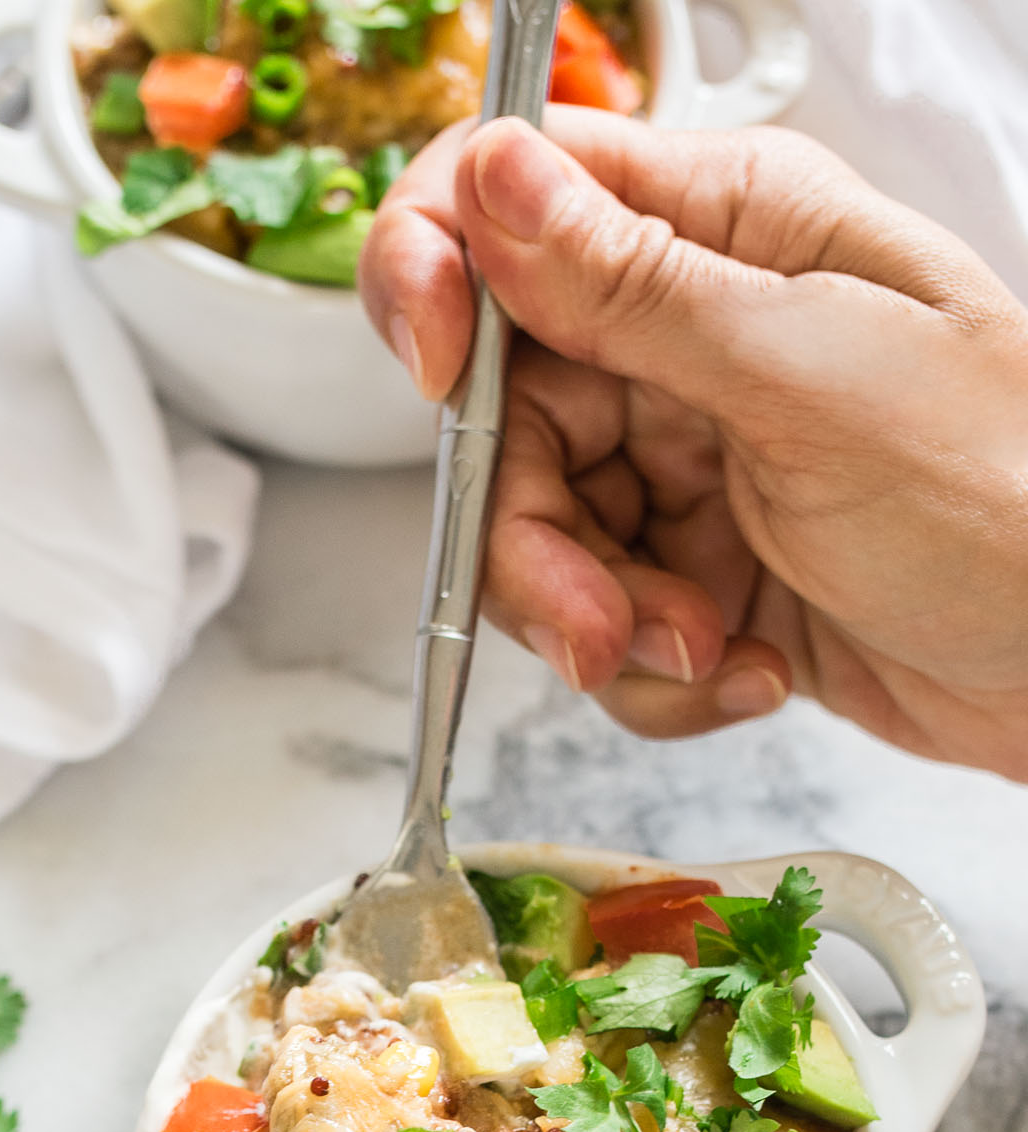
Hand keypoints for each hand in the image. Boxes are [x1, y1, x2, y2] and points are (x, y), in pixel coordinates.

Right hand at [359, 113, 1027, 776]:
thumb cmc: (1011, 496)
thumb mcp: (813, 378)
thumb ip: (637, 288)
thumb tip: (495, 181)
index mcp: (729, 230)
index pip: (515, 202)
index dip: (441, 278)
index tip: (438, 380)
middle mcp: (691, 336)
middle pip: (505, 412)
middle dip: (534, 535)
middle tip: (599, 619)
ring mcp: (689, 459)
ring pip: (540, 536)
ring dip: (598, 620)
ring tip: (700, 650)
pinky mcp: (697, 570)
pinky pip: (600, 623)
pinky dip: (653, 671)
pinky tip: (744, 672)